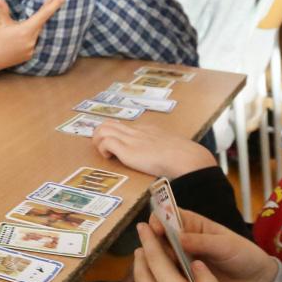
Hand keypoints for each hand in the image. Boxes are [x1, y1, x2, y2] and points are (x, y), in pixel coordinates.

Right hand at [0, 0, 66, 74]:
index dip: (53, 5)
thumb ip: (2, 8)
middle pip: (41, 22)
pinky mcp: (28, 56)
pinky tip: (21, 33)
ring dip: (36, 23)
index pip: (43, 15)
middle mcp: (30, 41)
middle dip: (46, 9)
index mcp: (25, 30)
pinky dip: (30, 35)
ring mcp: (30, 50)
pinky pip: (32, 42)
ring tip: (32, 16)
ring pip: (36, 32)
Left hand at [92, 120, 215, 178]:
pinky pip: (105, 142)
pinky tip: (109, 158)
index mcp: (147, 129)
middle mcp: (136, 131)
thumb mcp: (171, 146)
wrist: (183, 157)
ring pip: (103, 129)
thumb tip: (169, 156)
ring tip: (105, 153)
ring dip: (98, 140)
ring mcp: (130, 139)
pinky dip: (103, 149)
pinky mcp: (126, 149)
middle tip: (104, 149)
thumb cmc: (182, 155)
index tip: (115, 146)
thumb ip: (165, 148)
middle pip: (109, 123)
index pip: (124, 126)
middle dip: (100, 135)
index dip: (115, 135)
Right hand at [162, 208, 277, 281]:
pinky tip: (158, 280)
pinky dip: (162, 276)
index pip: (170, 216)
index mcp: (194, 225)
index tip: (156, 228)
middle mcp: (184, 241)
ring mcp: (183, 260)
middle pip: (161, 237)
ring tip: (154, 265)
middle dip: (153, 241)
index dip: (160, 219)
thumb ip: (203, 241)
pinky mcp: (184, 278)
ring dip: (156, 259)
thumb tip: (179, 238)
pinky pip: (169, 275)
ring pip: (162, 256)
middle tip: (153, 250)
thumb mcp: (226, 245)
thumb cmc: (243, 256)